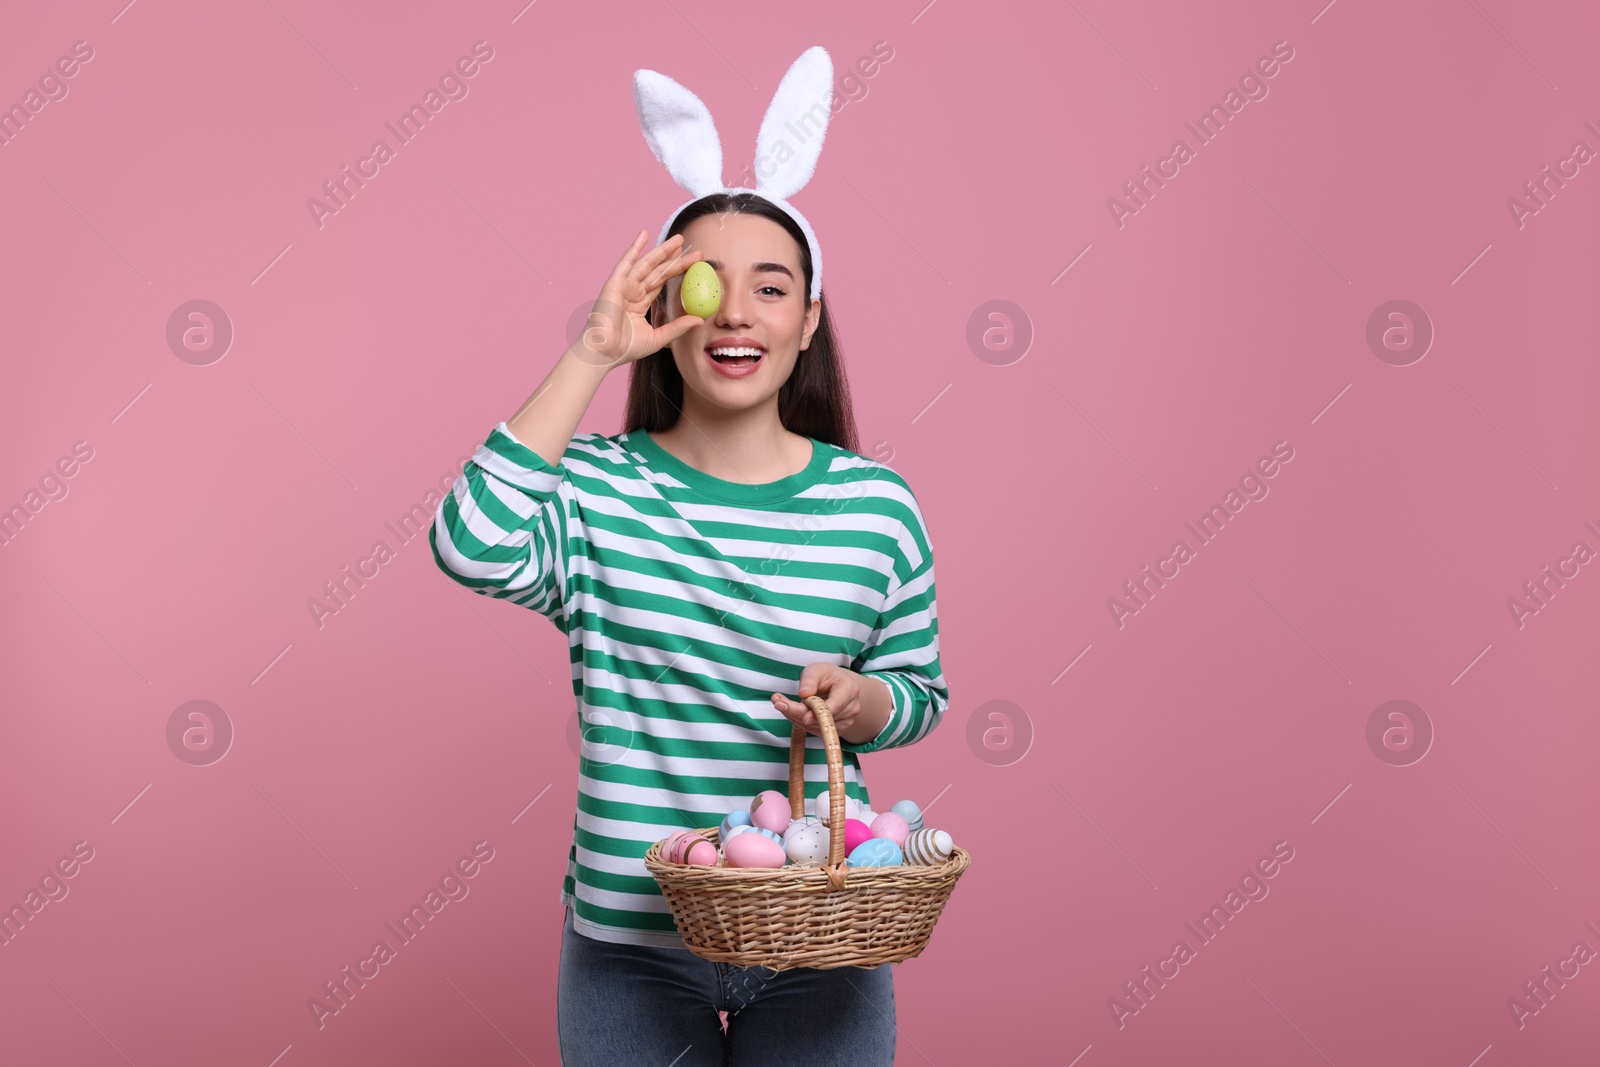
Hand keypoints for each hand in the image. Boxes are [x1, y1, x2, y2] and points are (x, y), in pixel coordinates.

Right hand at [573, 229, 704, 369]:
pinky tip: (644, 234)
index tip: (695, 265)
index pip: (662, 283)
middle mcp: (633, 292)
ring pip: (647, 264)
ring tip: (679, 240)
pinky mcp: (615, 283)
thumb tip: (699, 320)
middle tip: (694, 249)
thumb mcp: (658, 337)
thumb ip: (677, 327)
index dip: (678, 273)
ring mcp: (624, 286)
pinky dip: (634, 248)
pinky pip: (626, 262)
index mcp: (640, 303)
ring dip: (662, 250)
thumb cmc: (625, 349)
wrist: (603, 352)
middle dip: (676, 259)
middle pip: (658, 271)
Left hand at [771, 663, 885, 743]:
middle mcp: (851, 708)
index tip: (804, 717)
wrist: (837, 686)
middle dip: (797, 711)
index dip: (819, 713)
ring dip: (796, 717)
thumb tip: (804, 694)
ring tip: (781, 702)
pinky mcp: (837, 731)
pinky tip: (792, 711)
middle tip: (777, 702)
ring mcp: (846, 722)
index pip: (835, 705)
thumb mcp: (816, 669)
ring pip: (816, 726)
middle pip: (822, 718)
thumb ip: (809, 680)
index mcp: (849, 689)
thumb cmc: (826, 676)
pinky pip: (815, 731)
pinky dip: (800, 722)